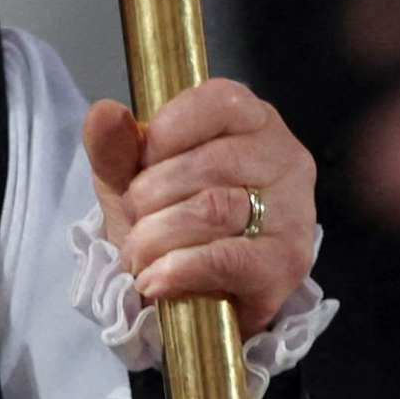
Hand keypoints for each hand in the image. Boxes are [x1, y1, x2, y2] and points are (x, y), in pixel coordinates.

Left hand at [86, 76, 321, 340]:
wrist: (190, 296)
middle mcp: (284, 156)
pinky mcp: (287, 262)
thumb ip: (115, 144)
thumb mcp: (130, 176)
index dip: (164, 136)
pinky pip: (228, 258)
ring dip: (157, 237)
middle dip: (150, 197)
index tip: (142, 167)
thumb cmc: (167, 217)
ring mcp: (294, 211)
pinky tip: (155, 279)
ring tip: (139, 253)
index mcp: (251, 119)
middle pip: (210, 164)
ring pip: (214, 210)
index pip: (217, 102)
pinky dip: (179, 270)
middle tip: (134, 221)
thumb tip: (105, 111)